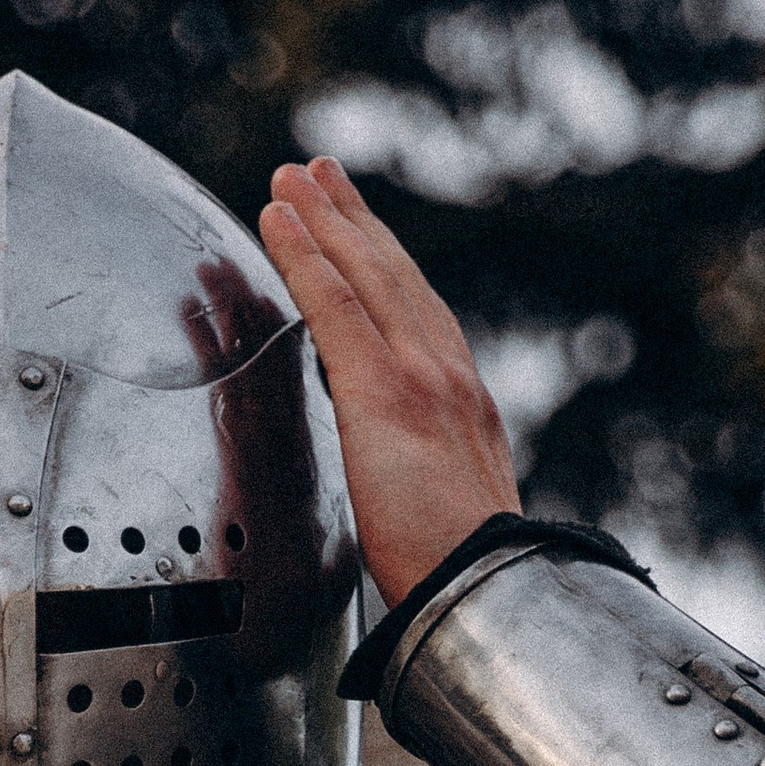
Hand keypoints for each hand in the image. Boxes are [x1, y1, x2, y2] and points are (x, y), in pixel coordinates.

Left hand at [259, 161, 517, 607]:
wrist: (489, 593)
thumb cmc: (469, 578)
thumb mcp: (456, 513)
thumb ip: (434, 481)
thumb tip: (420, 490)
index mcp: (464, 405)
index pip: (420, 317)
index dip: (388, 268)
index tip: (364, 232)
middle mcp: (448, 374)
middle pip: (394, 276)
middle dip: (354, 219)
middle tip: (319, 172)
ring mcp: (420, 376)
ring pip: (364, 274)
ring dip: (323, 218)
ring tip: (290, 179)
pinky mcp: (384, 391)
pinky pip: (333, 306)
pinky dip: (304, 255)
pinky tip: (276, 219)